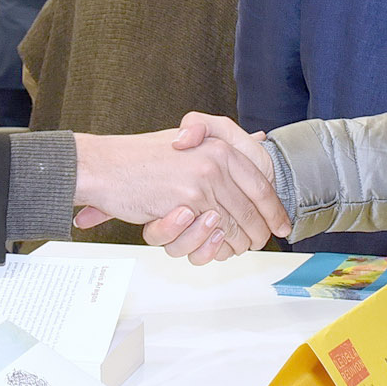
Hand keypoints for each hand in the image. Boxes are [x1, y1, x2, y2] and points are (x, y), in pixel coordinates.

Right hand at [71, 124, 286, 261]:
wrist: (104, 165)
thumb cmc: (139, 157)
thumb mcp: (187, 140)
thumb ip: (221, 141)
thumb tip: (260, 138)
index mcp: (220, 146)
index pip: (260, 183)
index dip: (274, 209)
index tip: (282, 226)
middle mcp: (217, 161)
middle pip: (252, 209)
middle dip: (258, 232)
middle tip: (258, 244)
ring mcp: (204, 181)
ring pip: (236, 226)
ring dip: (235, 243)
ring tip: (232, 247)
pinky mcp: (188, 201)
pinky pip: (213, 234)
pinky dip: (214, 245)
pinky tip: (212, 242)